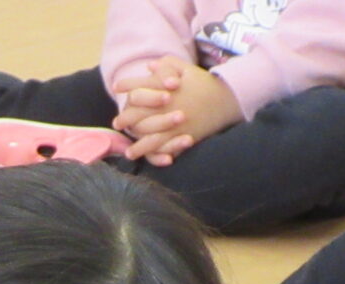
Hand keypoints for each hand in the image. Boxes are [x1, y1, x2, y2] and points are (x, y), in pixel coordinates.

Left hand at [114, 57, 240, 163]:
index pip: (140, 87)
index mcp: (166, 89)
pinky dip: (153, 154)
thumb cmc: (204, 83)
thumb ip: (167, 66)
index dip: (127, 86)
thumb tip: (149, 67)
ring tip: (128, 152)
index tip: (117, 87)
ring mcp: (174, 123)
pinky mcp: (183, 136)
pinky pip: (164, 147)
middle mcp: (167, 107)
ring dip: (137, 145)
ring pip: (149, 136)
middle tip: (117, 123)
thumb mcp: (186, 68)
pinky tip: (146, 158)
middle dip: (126, 118)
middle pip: (139, 114)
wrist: (227, 98)